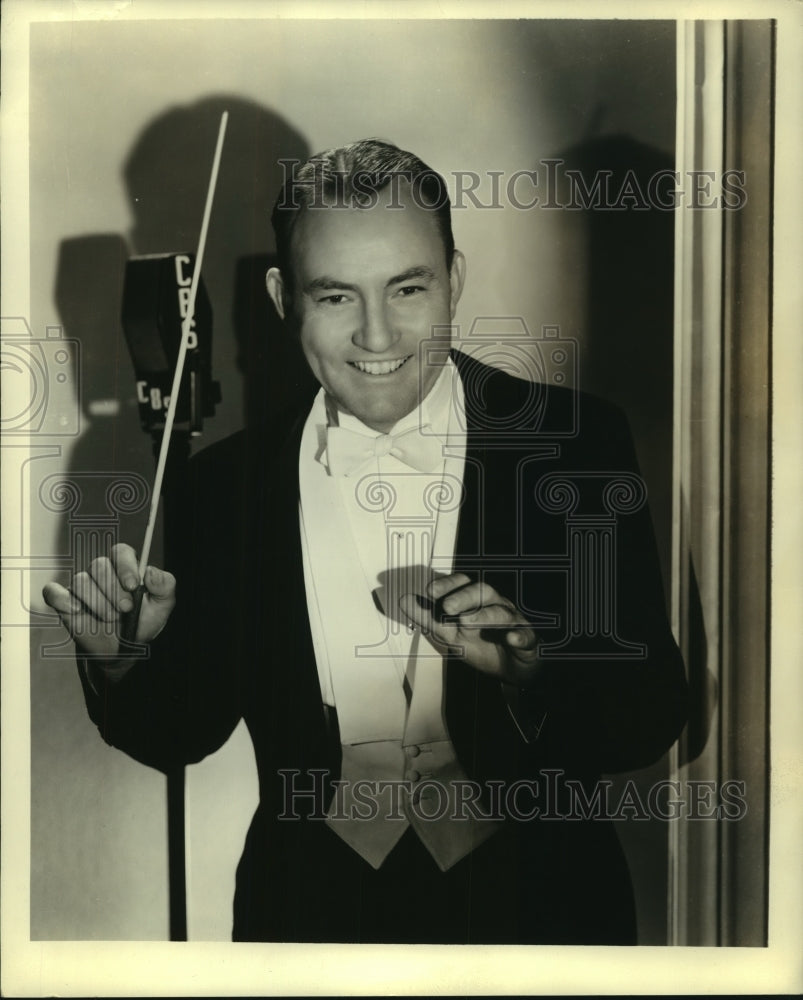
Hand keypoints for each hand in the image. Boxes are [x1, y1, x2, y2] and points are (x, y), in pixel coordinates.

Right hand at [42, 542, 175, 663]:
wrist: (123, 649)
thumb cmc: (142, 622)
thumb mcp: (162, 606)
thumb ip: (164, 586)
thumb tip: (151, 571)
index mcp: (125, 567)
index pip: (121, 552)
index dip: (125, 566)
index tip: (132, 585)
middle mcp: (102, 572)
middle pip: (99, 565)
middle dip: (113, 590)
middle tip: (124, 609)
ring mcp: (81, 586)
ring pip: (81, 580)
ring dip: (97, 602)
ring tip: (109, 618)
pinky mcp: (63, 601)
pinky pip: (53, 592)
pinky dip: (63, 600)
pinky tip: (78, 611)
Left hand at [399, 573, 540, 685]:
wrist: (512, 669)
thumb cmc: (482, 644)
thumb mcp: (450, 634)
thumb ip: (428, 618)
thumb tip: (403, 601)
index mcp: (477, 601)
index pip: (464, 583)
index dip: (449, 584)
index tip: (429, 590)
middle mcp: (495, 605)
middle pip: (483, 591)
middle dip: (464, 597)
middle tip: (446, 607)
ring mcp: (513, 622)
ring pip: (502, 612)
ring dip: (484, 615)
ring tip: (466, 622)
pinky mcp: (528, 640)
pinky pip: (526, 636)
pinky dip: (519, 636)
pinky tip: (511, 639)